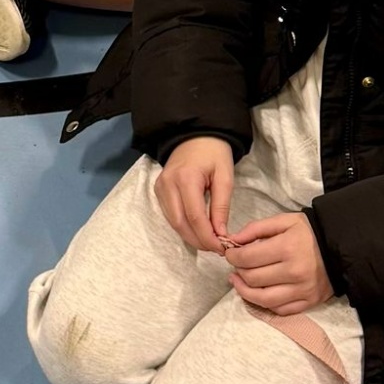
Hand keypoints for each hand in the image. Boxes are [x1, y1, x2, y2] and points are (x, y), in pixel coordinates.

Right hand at [154, 136, 234, 254]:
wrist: (195, 135)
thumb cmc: (214, 153)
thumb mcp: (225, 177)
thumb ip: (221, 206)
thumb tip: (220, 234)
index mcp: (186, 179)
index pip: (195, 217)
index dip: (207, 237)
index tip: (222, 248)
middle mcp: (168, 184)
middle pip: (180, 223)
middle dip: (198, 241)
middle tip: (216, 249)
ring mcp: (160, 187)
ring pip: (173, 222)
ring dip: (190, 236)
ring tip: (209, 241)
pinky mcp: (158, 189)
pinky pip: (170, 214)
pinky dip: (183, 226)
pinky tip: (197, 229)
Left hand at [224, 211, 331, 314]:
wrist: (340, 248)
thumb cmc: (309, 233)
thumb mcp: (284, 221)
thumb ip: (257, 228)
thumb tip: (234, 239)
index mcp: (287, 248)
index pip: (248, 258)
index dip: (232, 256)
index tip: (230, 253)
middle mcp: (294, 272)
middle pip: (253, 279)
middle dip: (238, 271)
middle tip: (236, 265)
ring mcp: (302, 290)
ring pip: (263, 299)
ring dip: (245, 291)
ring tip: (238, 281)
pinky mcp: (309, 303)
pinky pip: (280, 310)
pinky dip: (265, 304)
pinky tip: (258, 292)